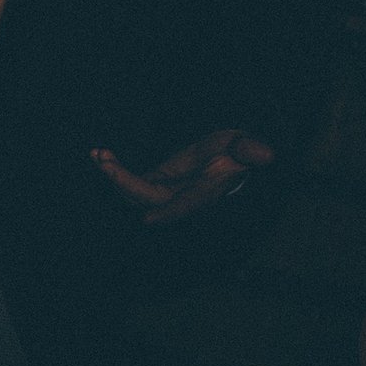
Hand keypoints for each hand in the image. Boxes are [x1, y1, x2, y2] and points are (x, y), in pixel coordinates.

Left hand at [92, 128, 273, 225]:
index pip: (183, 206)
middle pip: (147, 199)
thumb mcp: (242, 145)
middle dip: (124, 183)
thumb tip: (266, 153)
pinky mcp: (153, 183)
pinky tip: (98, 154)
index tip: (148, 220)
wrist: (226, 152)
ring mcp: (163, 192)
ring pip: (132, 192)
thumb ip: (249, 149)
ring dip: (113, 175)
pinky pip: (128, 181)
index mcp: (202, 193)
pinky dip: (113, 169)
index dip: (167, 212)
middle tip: (105, 161)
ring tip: (98, 154)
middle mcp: (179, 198)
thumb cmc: (235, 150)